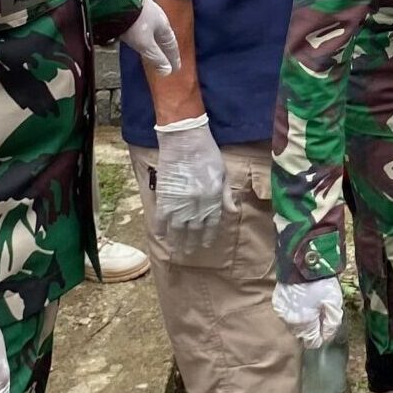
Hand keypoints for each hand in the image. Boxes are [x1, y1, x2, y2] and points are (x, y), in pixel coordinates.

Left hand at [122, 0, 178, 74]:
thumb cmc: (134, 22)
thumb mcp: (145, 43)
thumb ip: (155, 57)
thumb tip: (167, 72)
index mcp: (164, 26)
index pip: (172, 45)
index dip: (173, 57)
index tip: (175, 68)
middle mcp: (157, 17)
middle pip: (163, 37)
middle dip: (165, 49)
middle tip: (166, 59)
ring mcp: (146, 11)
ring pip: (153, 29)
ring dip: (154, 40)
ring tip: (152, 47)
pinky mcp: (134, 7)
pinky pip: (143, 24)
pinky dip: (144, 33)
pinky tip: (136, 34)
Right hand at [151, 119, 233, 255]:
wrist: (184, 139)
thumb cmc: (207, 152)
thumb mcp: (223, 172)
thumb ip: (225, 194)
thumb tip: (232, 210)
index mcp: (213, 198)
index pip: (212, 223)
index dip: (208, 235)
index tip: (205, 243)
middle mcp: (197, 204)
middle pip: (194, 230)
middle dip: (191, 243)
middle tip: (189, 252)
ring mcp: (179, 202)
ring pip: (177, 229)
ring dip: (176, 242)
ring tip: (176, 251)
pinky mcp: (164, 197)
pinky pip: (161, 219)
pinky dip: (160, 229)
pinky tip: (161, 236)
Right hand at [273, 278, 344, 349]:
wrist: (303, 261)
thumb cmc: (321, 282)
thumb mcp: (334, 301)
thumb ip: (332, 322)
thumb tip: (327, 336)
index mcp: (304, 323)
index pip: (313, 343)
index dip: (322, 335)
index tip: (327, 324)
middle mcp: (289, 321)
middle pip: (304, 334)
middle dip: (313, 327)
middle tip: (321, 311)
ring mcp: (281, 312)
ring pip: (295, 325)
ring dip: (303, 319)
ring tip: (312, 303)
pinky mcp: (277, 302)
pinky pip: (288, 314)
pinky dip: (295, 310)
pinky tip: (302, 299)